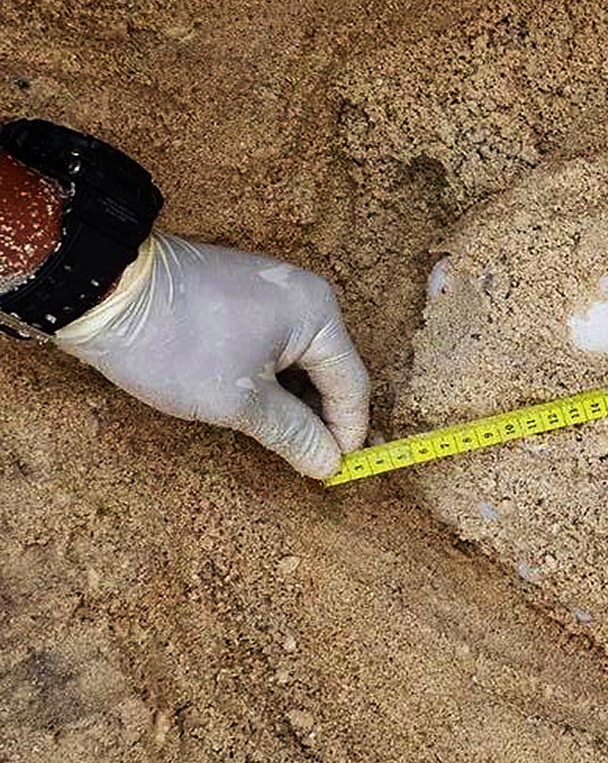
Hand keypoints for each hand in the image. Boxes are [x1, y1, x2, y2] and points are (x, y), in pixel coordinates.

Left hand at [56, 233, 369, 478]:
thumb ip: (294, 435)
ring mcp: (272, 292)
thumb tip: (329, 464)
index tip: (333, 471)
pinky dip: (268, 379)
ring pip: (298, 362)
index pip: (351, 384)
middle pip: (329, 371)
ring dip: (291, 401)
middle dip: (318, 417)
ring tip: (274, 438)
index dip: (345, 433)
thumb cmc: (175, 342)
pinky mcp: (241, 297)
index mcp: (318, 313)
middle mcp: (303, 295)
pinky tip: (251, 406)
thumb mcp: (240, 402)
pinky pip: (274, 346)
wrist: (100, 290)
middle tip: (305, 459)